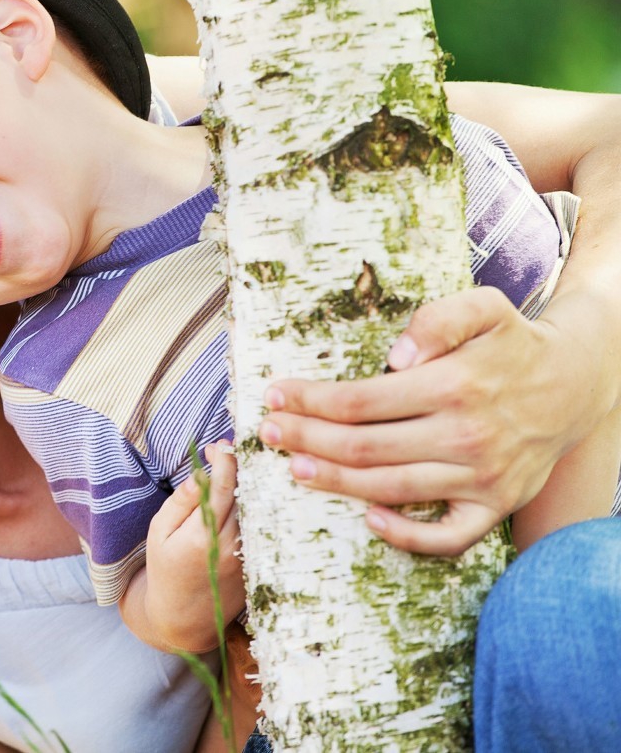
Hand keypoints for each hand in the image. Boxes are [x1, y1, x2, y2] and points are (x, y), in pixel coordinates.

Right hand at [145, 443, 244, 652]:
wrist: (184, 618)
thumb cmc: (165, 570)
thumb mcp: (159, 533)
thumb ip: (181, 502)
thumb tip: (201, 473)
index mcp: (201, 538)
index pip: (222, 489)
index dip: (224, 462)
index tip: (218, 447)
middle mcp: (230, 547)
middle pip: (246, 495)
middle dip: (241, 468)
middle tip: (231, 450)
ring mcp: (248, 557)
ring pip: (258, 510)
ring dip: (254, 485)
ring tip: (243, 467)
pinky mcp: (258, 564)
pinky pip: (261, 526)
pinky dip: (259, 506)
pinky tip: (252, 493)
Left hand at [258, 287, 594, 555]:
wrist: (575, 383)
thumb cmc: (512, 343)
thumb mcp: (484, 307)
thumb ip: (439, 319)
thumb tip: (396, 355)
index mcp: (454, 384)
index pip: (361, 400)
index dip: (311, 401)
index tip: (276, 395)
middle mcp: (466, 435)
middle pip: (365, 447)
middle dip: (308, 440)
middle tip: (270, 433)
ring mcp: (482, 476)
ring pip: (392, 488)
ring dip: (336, 482)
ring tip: (296, 469)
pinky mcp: (496, 505)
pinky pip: (448, 537)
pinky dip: (406, 535)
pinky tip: (369, 519)